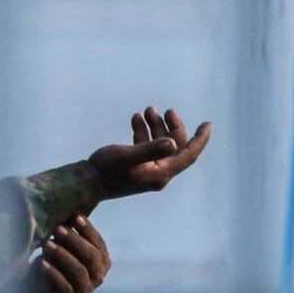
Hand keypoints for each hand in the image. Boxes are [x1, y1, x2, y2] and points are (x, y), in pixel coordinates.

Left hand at [32, 215, 110, 292]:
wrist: (47, 292)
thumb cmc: (60, 262)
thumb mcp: (67, 247)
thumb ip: (70, 234)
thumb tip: (64, 211)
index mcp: (102, 261)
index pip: (99, 244)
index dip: (88, 230)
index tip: (75, 218)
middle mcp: (98, 276)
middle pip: (91, 257)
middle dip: (75, 241)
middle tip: (58, 229)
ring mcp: (84, 290)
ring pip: (79, 271)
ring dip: (62, 256)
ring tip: (47, 244)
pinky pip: (64, 287)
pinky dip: (53, 274)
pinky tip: (42, 263)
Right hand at [88, 107, 213, 197]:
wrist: (86, 183)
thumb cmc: (106, 170)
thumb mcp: (128, 156)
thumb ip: (150, 150)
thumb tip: (173, 143)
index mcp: (161, 174)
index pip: (188, 155)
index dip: (200, 139)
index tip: (208, 124)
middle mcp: (158, 174)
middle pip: (175, 146)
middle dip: (173, 126)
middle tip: (167, 110)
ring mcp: (147, 170)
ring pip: (160, 144)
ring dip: (156, 126)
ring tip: (148, 109)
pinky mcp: (135, 166)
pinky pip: (146, 146)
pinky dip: (143, 131)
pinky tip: (135, 118)